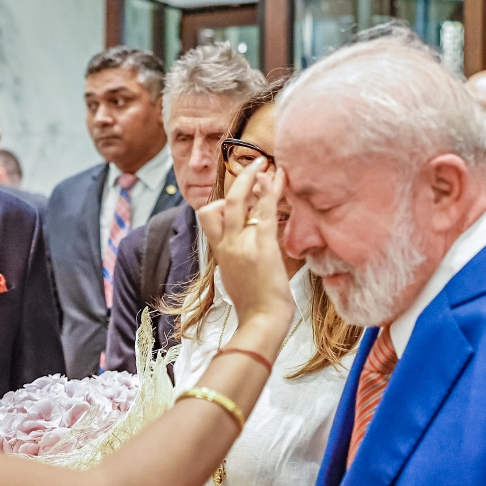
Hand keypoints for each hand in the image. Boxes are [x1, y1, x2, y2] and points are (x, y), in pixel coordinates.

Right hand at [197, 158, 293, 329]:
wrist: (261, 321)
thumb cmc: (254, 305)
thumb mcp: (236, 277)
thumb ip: (237, 257)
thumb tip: (243, 246)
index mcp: (220, 252)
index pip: (208, 216)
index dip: (220, 202)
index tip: (239, 195)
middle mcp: (227, 245)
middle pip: (219, 203)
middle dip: (237, 181)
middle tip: (252, 166)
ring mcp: (242, 244)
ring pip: (238, 200)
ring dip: (250, 177)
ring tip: (264, 163)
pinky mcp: (262, 245)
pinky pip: (264, 209)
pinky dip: (269, 190)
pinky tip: (276, 176)